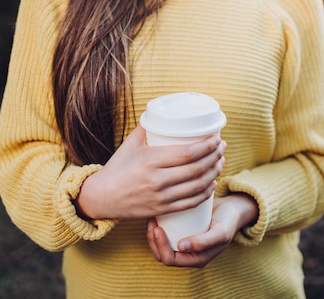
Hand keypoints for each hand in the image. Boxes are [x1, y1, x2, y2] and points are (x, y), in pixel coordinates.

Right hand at [75, 126, 225, 219]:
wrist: (101, 197)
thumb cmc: (117, 167)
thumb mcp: (131, 144)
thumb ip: (148, 128)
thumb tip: (166, 114)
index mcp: (150, 160)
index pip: (188, 153)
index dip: (208, 147)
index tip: (217, 139)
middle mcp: (157, 180)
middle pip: (197, 169)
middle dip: (215, 157)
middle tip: (222, 148)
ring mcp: (160, 197)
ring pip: (197, 186)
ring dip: (214, 173)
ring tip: (220, 163)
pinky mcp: (161, 210)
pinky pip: (190, 202)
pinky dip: (205, 193)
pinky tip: (211, 184)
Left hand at [146, 194, 257, 267]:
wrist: (233, 208)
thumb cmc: (228, 221)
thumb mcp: (220, 232)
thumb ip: (204, 242)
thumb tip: (182, 247)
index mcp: (196, 259)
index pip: (170, 260)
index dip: (160, 247)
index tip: (158, 229)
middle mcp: (188, 254)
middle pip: (162, 254)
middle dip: (153, 241)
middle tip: (152, 222)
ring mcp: (185, 243)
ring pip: (161, 245)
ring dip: (153, 235)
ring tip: (152, 218)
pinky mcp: (183, 232)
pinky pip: (166, 234)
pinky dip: (159, 226)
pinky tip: (157, 214)